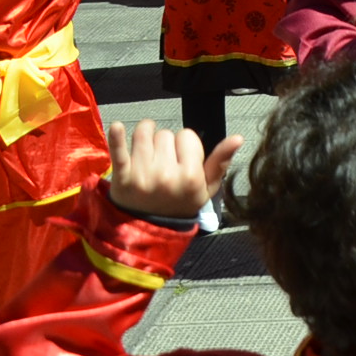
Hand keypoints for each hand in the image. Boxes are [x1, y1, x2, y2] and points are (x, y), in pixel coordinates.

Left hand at [105, 119, 241, 221]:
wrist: (148, 229)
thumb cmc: (180, 203)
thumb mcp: (207, 188)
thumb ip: (221, 161)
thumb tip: (239, 137)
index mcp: (190, 176)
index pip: (188, 136)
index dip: (185, 144)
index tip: (182, 159)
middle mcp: (167, 174)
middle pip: (166, 134)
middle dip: (165, 143)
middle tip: (163, 162)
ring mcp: (143, 175)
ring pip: (145, 133)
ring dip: (145, 135)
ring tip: (146, 149)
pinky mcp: (122, 177)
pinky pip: (119, 152)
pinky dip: (117, 138)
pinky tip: (118, 126)